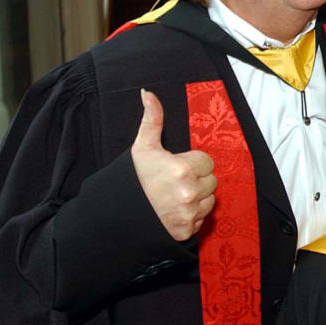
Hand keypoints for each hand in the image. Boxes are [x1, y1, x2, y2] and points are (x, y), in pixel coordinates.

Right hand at [131, 89, 216, 241]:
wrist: (114, 215)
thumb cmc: (132, 178)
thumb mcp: (143, 147)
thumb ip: (152, 119)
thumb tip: (148, 92)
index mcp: (183, 169)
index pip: (207, 161)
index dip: (192, 163)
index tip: (176, 166)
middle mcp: (189, 193)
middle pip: (211, 181)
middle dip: (197, 180)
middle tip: (174, 182)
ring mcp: (188, 214)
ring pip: (209, 200)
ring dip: (197, 198)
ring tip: (173, 197)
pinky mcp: (186, 232)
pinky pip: (201, 219)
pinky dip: (191, 216)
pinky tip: (173, 211)